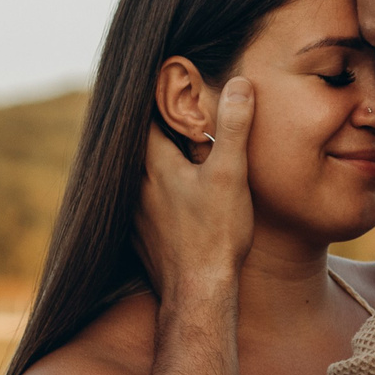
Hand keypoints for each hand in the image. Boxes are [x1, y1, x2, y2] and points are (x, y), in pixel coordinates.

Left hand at [137, 77, 255, 298]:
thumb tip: (240, 84)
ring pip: (136, 175)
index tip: (169, 82)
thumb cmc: (215, 234)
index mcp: (154, 164)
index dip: (158, 98)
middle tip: (167, 111)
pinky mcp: (140, 237)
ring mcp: (134, 214)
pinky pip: (138, 204)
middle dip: (153, 127)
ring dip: (149, 160)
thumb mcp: (231, 174)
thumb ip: (233, 127)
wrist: (198, 293)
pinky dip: (150, 192)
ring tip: (167, 148)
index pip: (146, 117)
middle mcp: (136, 186)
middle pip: (137, 144)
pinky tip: (166, 196)